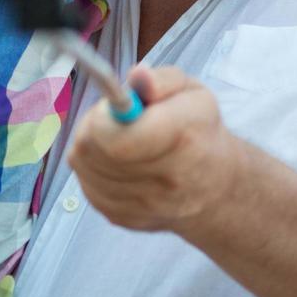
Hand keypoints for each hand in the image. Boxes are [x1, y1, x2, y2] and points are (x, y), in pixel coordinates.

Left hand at [67, 66, 244, 234]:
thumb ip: (163, 80)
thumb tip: (137, 78)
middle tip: (114, 118)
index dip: (104, 116)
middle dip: (95, 125)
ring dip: (91, 145)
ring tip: (117, 138)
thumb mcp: (192, 92)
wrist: (213, 190)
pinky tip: (116, 161)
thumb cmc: (199, 132)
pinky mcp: (121, 218)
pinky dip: (93, 168)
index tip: (112, 105)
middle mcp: (165, 181)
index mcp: (185, 140)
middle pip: (93, 149)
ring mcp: (141, 206)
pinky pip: (86, 184)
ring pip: (84, 165)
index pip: (119, 139)